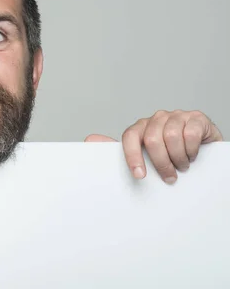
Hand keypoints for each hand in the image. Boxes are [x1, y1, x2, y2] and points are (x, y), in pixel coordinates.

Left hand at [85, 110, 222, 183]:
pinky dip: (191, 150)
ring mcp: (177, 116)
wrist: (204, 151)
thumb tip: (90, 140)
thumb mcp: (147, 156)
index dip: (132, 156)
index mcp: (142, 127)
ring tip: (182, 166)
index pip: (130, 137)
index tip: (139, 175)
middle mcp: (157, 118)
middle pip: (152, 139)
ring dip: (177, 158)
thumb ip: (121, 150)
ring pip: (171, 136)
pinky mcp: (196, 118)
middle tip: (169, 177)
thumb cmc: (171, 155)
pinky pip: (190, 134)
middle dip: (161, 163)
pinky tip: (192, 156)